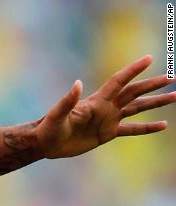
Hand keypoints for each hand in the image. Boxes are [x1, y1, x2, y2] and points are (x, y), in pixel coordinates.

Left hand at [37, 55, 175, 158]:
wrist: (46, 144)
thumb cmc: (49, 128)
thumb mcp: (57, 115)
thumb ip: (68, 100)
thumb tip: (77, 84)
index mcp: (96, 101)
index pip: (119, 81)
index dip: (132, 70)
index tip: (149, 58)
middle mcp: (106, 107)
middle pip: (134, 92)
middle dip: (153, 85)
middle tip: (172, 77)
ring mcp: (108, 119)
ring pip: (138, 108)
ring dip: (156, 102)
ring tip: (175, 96)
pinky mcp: (108, 133)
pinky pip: (132, 129)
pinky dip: (147, 128)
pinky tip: (163, 125)